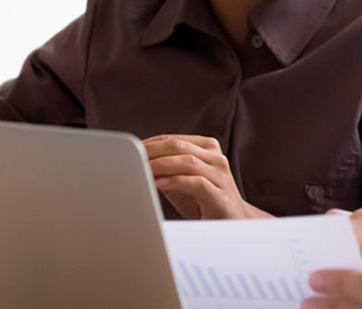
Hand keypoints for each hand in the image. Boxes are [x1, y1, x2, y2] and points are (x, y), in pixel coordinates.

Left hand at [142, 134, 271, 219]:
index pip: (172, 139)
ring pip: (187, 162)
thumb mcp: (182, 180)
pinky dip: (176, 181)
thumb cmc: (203, 200)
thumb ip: (165, 169)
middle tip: (130, 159)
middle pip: (178, 147)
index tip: (129, 151)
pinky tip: (160, 184)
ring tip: (142, 171)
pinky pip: (197, 183)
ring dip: (160, 165)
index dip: (149, 144)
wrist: (232, 222)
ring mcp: (220, 176)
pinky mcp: (220, 196)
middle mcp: (216, 158)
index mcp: (207, 148)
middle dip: (151, 152)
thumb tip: (136, 163)